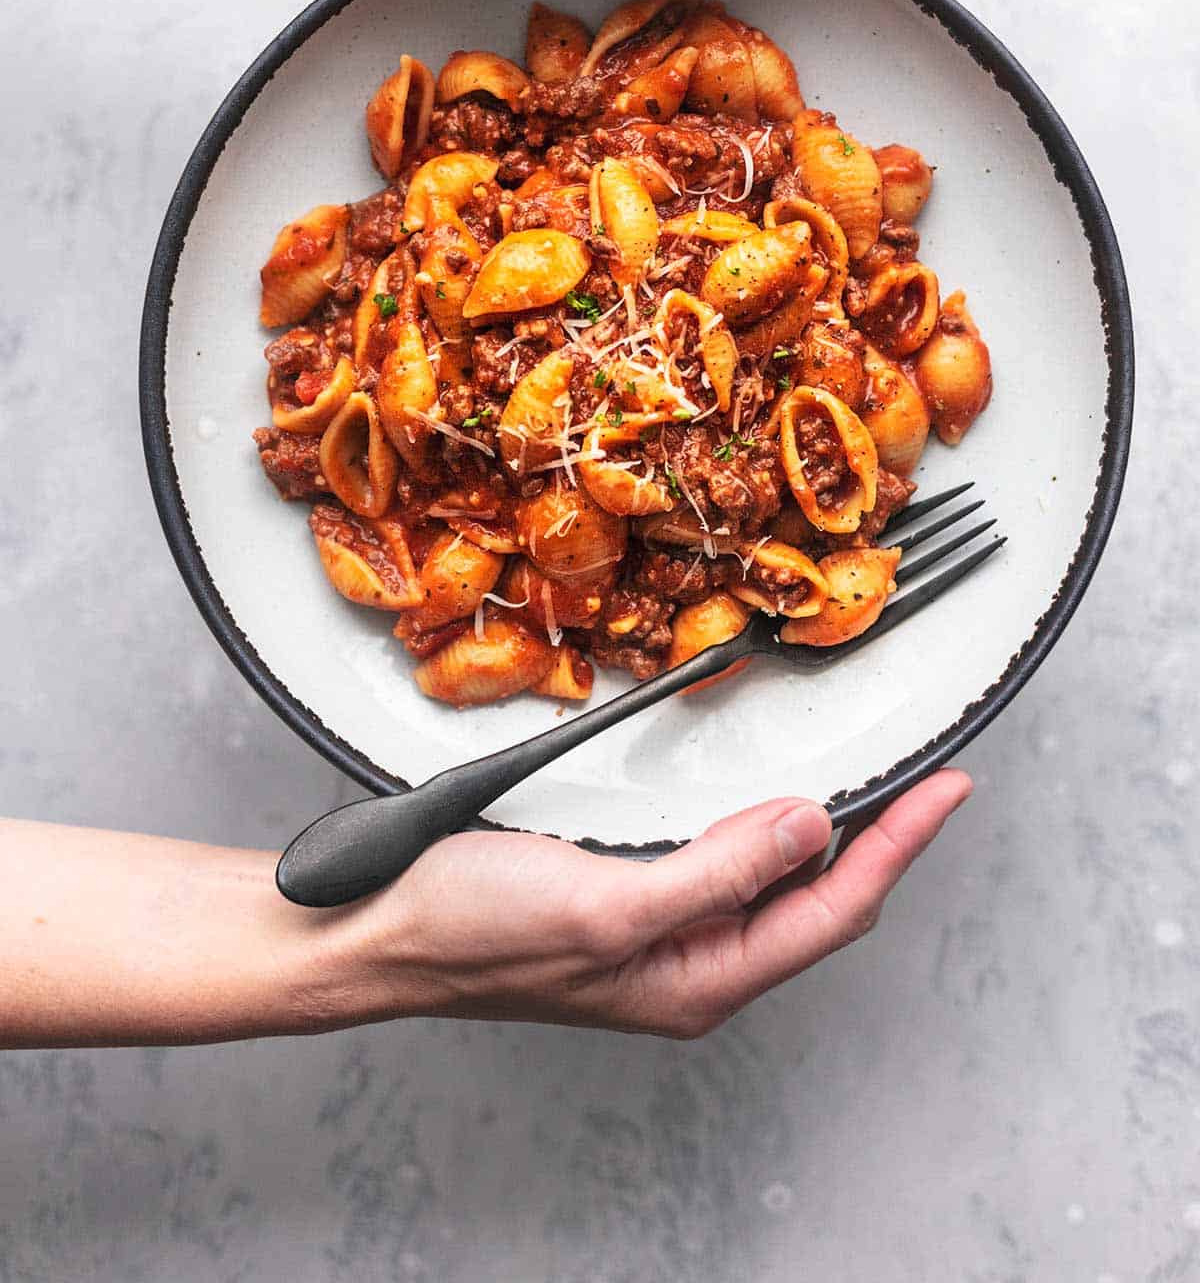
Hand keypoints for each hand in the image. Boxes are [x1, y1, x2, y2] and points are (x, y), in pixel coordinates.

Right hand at [333, 769, 970, 1036]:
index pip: (833, 909)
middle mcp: (691, 959)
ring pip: (773, 879)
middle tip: (931, 780)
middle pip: (817, 900)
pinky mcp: (626, 892)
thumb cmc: (472, 932)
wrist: (375, 930)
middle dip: (883, 843)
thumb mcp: (606, 903)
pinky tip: (766, 796)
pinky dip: (760, 821)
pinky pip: (722, 857)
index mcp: (700, 977)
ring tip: (878, 786)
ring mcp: (659, 928)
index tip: (950, 788)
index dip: (901, 847)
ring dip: (825, 831)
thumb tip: (812, 827)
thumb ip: (716, 871)